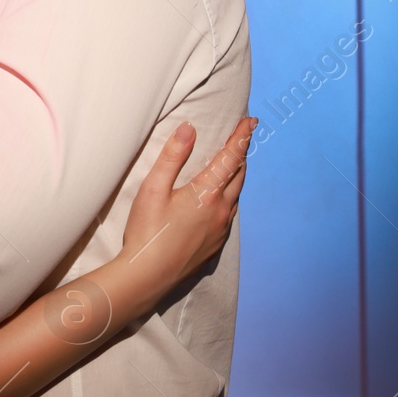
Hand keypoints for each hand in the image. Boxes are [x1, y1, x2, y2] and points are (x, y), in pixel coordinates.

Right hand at [116, 116, 253, 304]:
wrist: (148, 275)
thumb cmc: (147, 231)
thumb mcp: (153, 189)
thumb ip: (173, 156)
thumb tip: (189, 128)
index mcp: (207, 193)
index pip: (231, 157)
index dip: (241, 136)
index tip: (250, 121)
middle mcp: (221, 210)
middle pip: (239, 174)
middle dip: (242, 153)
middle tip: (244, 136)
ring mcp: (220, 229)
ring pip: (236, 195)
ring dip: (237, 176)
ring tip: (233, 164)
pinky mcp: (215, 244)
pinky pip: (229, 214)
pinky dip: (230, 197)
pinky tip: (220, 200)